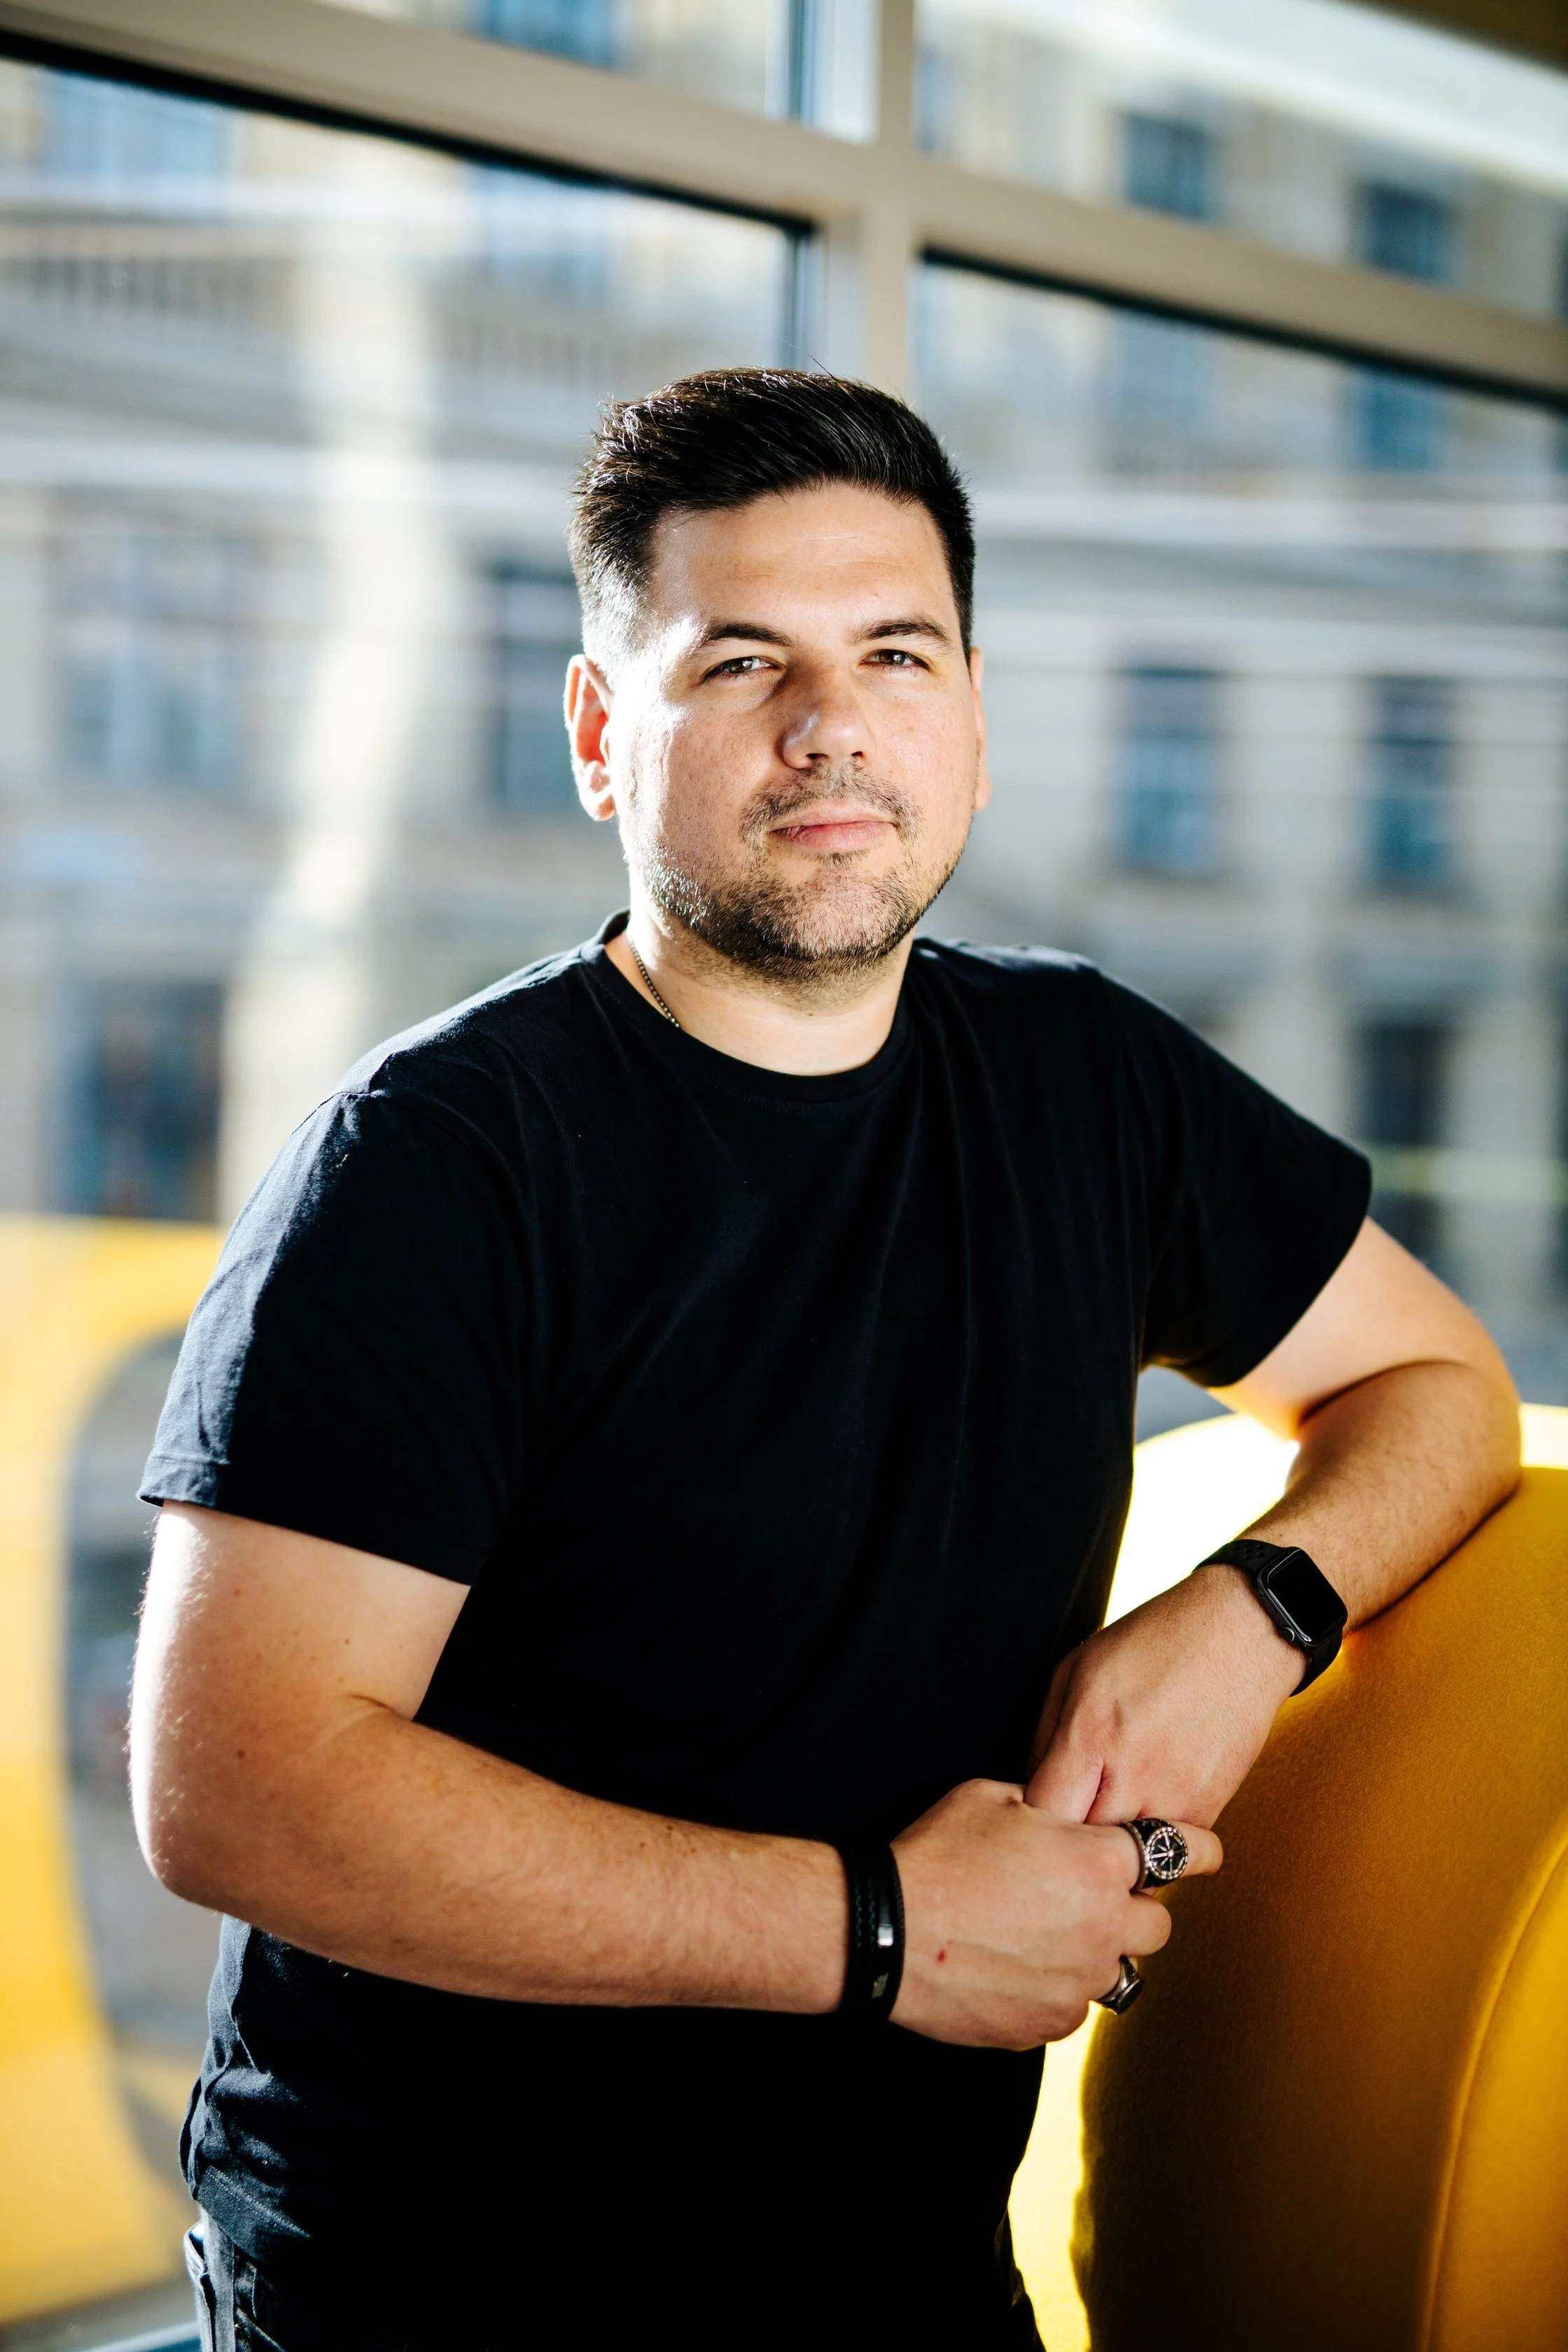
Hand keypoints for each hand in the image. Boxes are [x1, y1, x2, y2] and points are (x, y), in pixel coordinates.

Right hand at [889, 1777, 1219, 2049]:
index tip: (1204, 1852)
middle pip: (1157, 1925)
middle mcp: (1103, 1928)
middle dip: (1133, 1908)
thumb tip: (1061, 1817)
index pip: (1181, 1853)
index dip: (1198, 1849)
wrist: (887, 1931)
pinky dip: (1054, 1988)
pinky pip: (1071, 2006)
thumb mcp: (993, 1797)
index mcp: (1099, 1864)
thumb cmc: (938, 1856)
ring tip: (1036, 1934)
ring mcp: (1079, 1985)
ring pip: (1112, 1970)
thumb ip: (1048, 1806)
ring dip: (1091, 1951)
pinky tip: (1011, 1966)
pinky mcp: (1048, 2027)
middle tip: (1090, 1895)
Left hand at [1024, 1565, 1302, 1829]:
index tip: (1030, 1810)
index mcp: (1091, 1734)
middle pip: (1082, 1848)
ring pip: (1126, 1862)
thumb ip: (1045, 1734)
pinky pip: (1166, 1854)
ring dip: (1109, 1848)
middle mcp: (1133, 1774)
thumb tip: (1030, 1787)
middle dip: (1066, 1842)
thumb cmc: (1157, 1642)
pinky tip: (1142, 1808)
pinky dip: (1149, 1842)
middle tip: (1064, 1820)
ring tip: (1105, 1814)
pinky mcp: (1209, 1811)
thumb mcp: (1077, 1668)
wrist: (1241, 1635)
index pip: (1044, 1812)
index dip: (1029, 1819)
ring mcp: (1175, 1799)